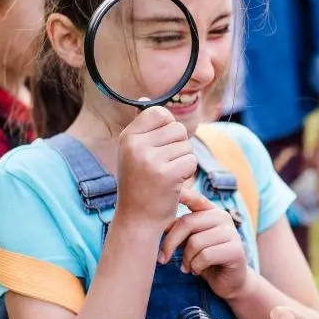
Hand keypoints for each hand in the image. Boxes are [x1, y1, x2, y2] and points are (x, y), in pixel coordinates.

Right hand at [113, 106, 195, 230]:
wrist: (137, 220)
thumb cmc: (139, 184)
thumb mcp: (134, 153)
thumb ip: (143, 127)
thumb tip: (146, 98)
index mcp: (127, 136)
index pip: (159, 112)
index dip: (168, 128)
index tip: (161, 146)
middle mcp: (136, 145)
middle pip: (178, 129)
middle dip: (179, 147)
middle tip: (165, 166)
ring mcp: (150, 160)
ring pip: (186, 146)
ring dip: (183, 162)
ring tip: (167, 176)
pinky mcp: (166, 174)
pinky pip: (190, 161)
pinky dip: (188, 174)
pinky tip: (174, 185)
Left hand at [160, 189, 250, 298]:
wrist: (229, 281)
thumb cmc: (205, 259)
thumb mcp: (191, 240)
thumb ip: (180, 229)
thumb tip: (159, 223)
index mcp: (211, 211)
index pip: (195, 198)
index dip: (183, 194)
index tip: (168, 192)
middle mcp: (223, 217)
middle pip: (187, 223)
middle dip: (170, 243)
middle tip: (163, 259)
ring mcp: (231, 233)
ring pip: (195, 243)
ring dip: (186, 259)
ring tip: (187, 266)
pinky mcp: (235, 250)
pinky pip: (205, 256)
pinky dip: (196, 267)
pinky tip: (197, 270)